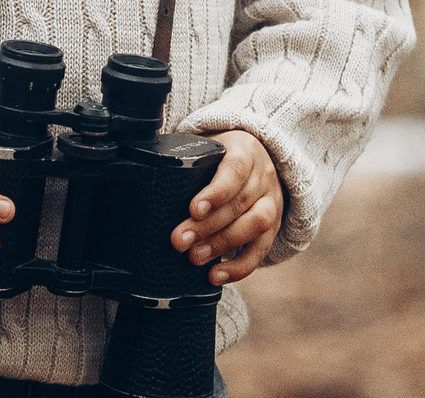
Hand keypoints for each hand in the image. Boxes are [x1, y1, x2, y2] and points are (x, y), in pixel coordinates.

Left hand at [170, 128, 282, 284]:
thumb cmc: (221, 157)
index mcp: (245, 151)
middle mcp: (263, 176)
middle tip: (180, 241)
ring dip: (222, 244)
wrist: (257, 158)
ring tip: (195, 258)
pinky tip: (215, 275)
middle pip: (240, 202)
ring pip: (255, 224)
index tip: (194, 209)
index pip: (235, 170)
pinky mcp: (273, 227)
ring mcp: (272, 201)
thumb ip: (189, 162)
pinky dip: (239, 267)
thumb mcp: (209, 150)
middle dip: (208, 226)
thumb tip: (152, 177)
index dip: (216, 192)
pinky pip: (261, 250)